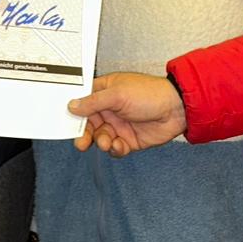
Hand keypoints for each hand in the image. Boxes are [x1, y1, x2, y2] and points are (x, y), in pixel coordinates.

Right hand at [69, 73, 186, 155]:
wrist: (177, 109)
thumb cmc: (150, 93)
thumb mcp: (118, 94)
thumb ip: (93, 102)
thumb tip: (72, 105)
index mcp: (105, 92)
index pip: (82, 102)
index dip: (74, 112)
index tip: (66, 122)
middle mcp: (110, 109)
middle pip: (88, 124)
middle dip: (84, 134)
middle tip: (82, 142)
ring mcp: (119, 125)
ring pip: (100, 137)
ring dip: (100, 141)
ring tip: (107, 141)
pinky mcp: (129, 140)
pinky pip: (114, 148)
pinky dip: (114, 149)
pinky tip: (120, 145)